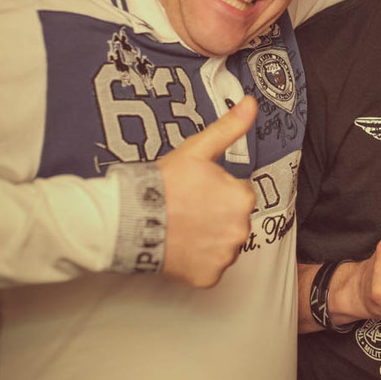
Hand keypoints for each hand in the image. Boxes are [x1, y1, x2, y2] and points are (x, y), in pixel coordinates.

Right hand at [157, 96, 257, 287]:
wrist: (129, 220)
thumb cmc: (162, 184)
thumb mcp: (197, 150)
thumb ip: (229, 127)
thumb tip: (251, 102)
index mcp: (243, 197)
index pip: (239, 194)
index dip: (217, 192)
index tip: (196, 192)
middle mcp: (241, 229)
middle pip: (234, 220)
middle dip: (216, 215)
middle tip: (187, 210)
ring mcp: (224, 256)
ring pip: (224, 244)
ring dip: (209, 238)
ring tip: (182, 227)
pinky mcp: (208, 277)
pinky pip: (210, 269)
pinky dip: (198, 261)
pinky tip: (181, 247)